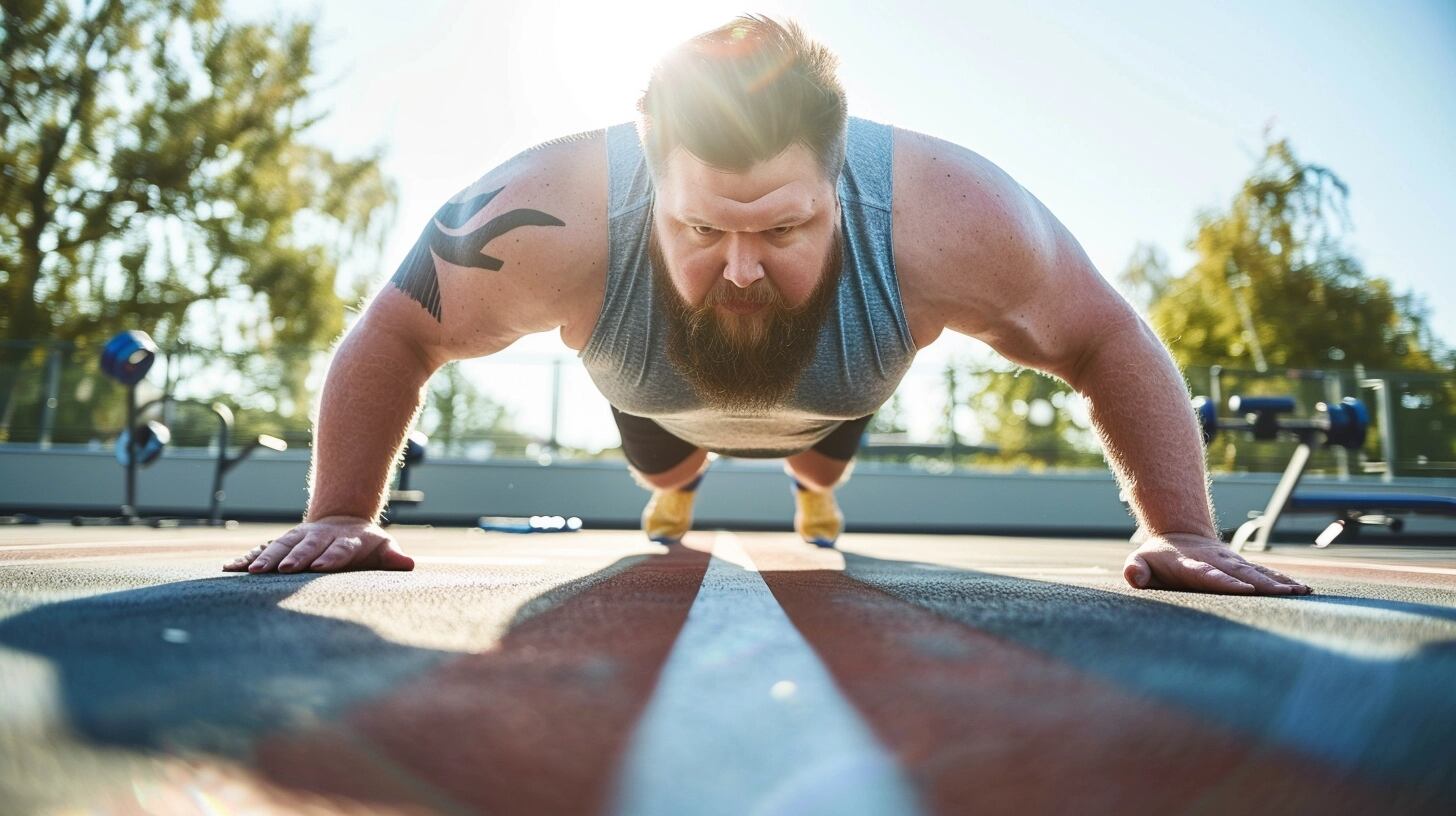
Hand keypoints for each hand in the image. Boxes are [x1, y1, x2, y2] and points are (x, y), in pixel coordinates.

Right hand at [223, 516, 414, 573]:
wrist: (342, 521)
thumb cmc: (365, 544)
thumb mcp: (382, 547)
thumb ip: (392, 556)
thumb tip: (408, 564)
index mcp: (345, 540)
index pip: (339, 549)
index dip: (331, 557)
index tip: (321, 567)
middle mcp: (318, 537)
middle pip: (307, 547)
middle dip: (296, 557)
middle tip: (285, 569)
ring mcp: (298, 539)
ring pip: (281, 546)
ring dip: (267, 558)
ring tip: (254, 572)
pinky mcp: (281, 545)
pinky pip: (260, 550)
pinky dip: (245, 559)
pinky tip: (229, 569)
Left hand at [1123, 533, 1310, 594]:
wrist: (1179, 533)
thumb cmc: (1157, 556)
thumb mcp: (1140, 560)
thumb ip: (1136, 569)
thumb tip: (1134, 575)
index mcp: (1189, 563)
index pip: (1206, 573)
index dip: (1223, 581)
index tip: (1242, 590)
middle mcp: (1215, 561)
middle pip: (1239, 573)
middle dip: (1261, 584)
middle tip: (1284, 595)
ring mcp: (1231, 562)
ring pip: (1257, 572)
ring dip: (1278, 582)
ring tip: (1300, 592)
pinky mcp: (1242, 565)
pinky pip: (1265, 573)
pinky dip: (1284, 580)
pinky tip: (1303, 590)